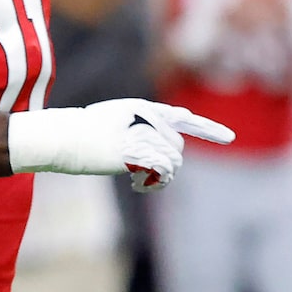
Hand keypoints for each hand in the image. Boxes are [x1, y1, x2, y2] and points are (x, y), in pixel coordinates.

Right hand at [7, 99, 234, 193]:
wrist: (61, 137)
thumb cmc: (81, 133)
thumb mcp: (113, 122)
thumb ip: (141, 129)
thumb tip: (164, 152)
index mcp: (143, 108)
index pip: (183, 118)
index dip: (210, 129)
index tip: (230, 138)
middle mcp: (147, 118)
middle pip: (177, 146)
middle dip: (167, 160)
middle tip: (140, 167)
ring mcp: (141, 134)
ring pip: (172, 160)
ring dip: (160, 173)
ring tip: (138, 175)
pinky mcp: (135, 152)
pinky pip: (162, 170)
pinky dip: (155, 181)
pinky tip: (138, 183)